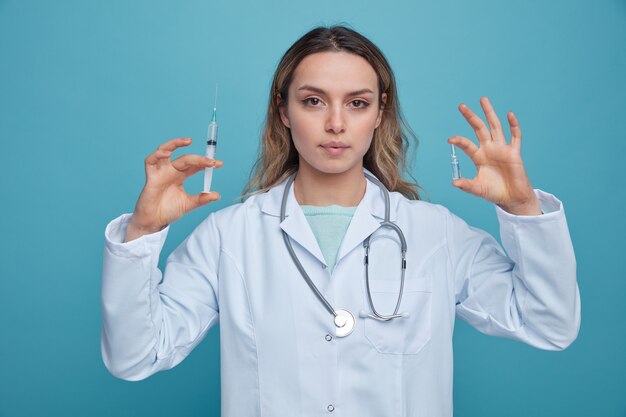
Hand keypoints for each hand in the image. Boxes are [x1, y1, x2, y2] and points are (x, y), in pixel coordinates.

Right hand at [125, 138, 222, 241]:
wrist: (154, 221)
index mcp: (181, 176)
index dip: (206, 163)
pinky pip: (150, 161)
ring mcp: (160, 172)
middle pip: (185, 159)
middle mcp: (171, 171)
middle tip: (210, 161)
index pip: (195, 165)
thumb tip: (217, 195)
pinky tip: (167, 153)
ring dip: (175, 143)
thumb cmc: (168, 211)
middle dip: (198, 158)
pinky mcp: (151, 177)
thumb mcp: (188, 204)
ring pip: (165, 151)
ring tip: (188, 141)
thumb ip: (201, 199)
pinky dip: (157, 155)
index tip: (219, 164)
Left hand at [448, 97, 540, 215]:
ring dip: (489, 113)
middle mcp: (489, 149)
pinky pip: (515, 136)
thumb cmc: (494, 192)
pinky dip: (513, 125)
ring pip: (495, 127)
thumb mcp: (478, 189)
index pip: (467, 145)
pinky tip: (509, 115)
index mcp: (478, 157)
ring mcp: (502, 149)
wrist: (512, 198)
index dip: (459, 141)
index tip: (450, 139)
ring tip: (483, 99)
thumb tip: (454, 183)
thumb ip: (467, 185)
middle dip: (471, 117)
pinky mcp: (514, 153)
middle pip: (479, 129)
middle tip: (461, 106)